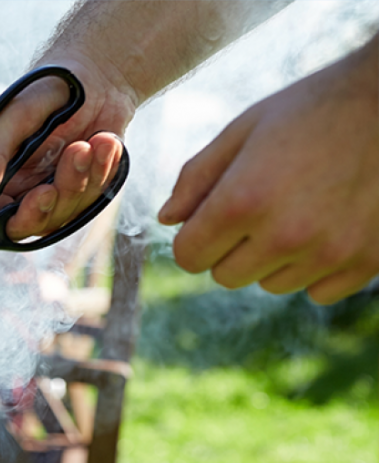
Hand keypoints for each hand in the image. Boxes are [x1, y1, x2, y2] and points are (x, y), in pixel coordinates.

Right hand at [0, 55, 135, 240]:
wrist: (97, 75)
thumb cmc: (47, 89)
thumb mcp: (14, 117)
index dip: (0, 224)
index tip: (26, 201)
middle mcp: (21, 191)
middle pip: (27, 226)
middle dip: (45, 207)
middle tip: (51, 187)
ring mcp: (54, 194)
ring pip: (64, 214)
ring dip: (78, 180)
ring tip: (88, 143)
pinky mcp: (84, 191)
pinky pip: (93, 199)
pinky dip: (101, 171)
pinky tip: (104, 142)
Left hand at [158, 39, 378, 304]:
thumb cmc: (312, 109)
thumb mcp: (243, 130)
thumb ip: (197, 178)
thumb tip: (167, 220)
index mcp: (243, 201)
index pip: (188, 257)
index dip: (193, 238)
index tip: (210, 217)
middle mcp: (284, 235)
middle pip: (226, 276)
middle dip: (231, 248)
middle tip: (259, 208)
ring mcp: (329, 252)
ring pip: (272, 284)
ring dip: (275, 258)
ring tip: (300, 209)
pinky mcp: (366, 261)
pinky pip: (319, 291)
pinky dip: (318, 268)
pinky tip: (331, 226)